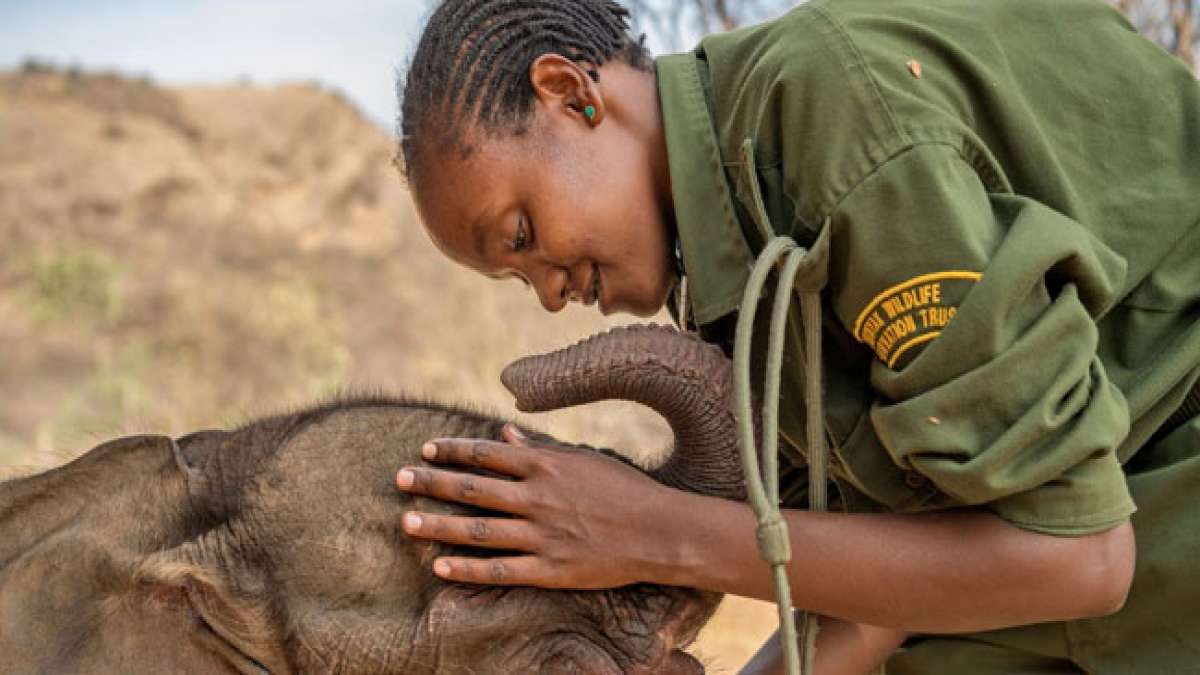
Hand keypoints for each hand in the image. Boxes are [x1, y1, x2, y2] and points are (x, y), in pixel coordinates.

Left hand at [395, 424, 678, 588]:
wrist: (660, 531)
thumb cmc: (624, 489)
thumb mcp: (584, 459)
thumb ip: (540, 449)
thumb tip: (503, 434)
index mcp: (546, 466)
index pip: (486, 454)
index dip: (453, 450)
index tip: (426, 449)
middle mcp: (538, 498)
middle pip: (472, 489)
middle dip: (432, 482)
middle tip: (399, 478)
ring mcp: (542, 536)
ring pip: (478, 530)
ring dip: (438, 525)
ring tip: (406, 521)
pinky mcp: (550, 570)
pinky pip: (500, 570)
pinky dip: (468, 568)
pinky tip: (440, 565)